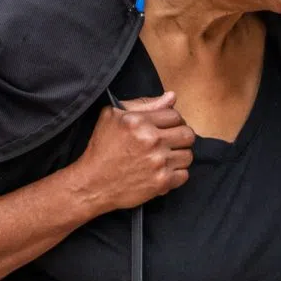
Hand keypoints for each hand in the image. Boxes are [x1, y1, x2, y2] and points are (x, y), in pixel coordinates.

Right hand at [73, 91, 194, 212]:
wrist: (92, 184)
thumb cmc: (102, 148)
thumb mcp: (113, 116)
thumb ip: (144, 104)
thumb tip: (172, 97)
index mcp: (139, 122)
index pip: (175, 115)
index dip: (172, 122)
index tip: (166, 129)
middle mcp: (151, 140)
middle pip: (187, 134)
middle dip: (180, 138)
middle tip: (169, 143)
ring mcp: (158, 162)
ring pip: (188, 155)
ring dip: (178, 157)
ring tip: (165, 158)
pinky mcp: (161, 182)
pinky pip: (184, 175)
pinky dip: (176, 175)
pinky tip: (163, 172)